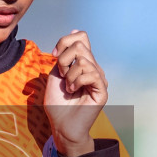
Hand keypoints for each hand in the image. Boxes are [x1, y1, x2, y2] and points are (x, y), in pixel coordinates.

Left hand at [44, 30, 106, 156]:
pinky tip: (73, 91)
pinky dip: (76, 81)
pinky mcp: (102, 90)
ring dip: (69, 75)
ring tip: (68, 88)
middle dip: (63, 60)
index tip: (54, 56)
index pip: (81, 37)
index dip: (65, 41)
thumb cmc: (57, 103)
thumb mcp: (56, 73)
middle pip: (80, 45)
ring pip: (84, 60)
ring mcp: (99, 79)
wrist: (61, 126)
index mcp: (83, 62)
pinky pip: (91, 74)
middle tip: (62, 76)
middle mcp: (94, 68)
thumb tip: (76, 31)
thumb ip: (64, 54)